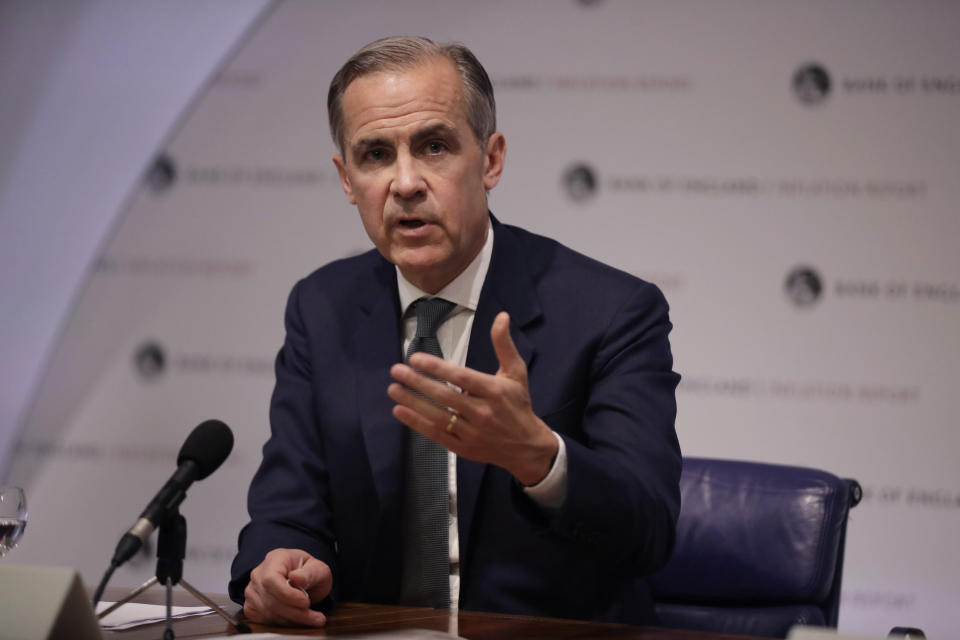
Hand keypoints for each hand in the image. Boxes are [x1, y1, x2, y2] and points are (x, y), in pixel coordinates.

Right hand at [243, 548, 331, 626]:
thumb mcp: (318, 569)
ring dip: (293, 620)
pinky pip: (265, 620)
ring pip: (269, 613)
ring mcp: (252, 591)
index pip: (271, 579)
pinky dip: (284, 623)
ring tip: (312, 619)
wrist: (301, 579)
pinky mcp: (252, 606)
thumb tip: (296, 578)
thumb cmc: (308, 572)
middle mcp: (259, 575)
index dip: (287, 594)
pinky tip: (297, 619)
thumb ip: (310, 573)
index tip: (306, 602)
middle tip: (316, 617)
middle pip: (271, 600)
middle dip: (295, 612)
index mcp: (275, 559)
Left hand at [388, 311, 557, 484]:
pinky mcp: (463, 447)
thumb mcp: (516, 372)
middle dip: (418, 382)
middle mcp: (482, 412)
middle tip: (396, 370)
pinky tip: (400, 411)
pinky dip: (417, 423)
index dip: (437, 367)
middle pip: (445, 396)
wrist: (526, 446)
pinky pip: (436, 434)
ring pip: (437, 416)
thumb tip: (501, 316)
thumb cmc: (518, 404)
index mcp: (494, 391)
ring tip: (393, 389)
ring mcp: (471, 432)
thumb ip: (504, 344)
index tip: (415, 358)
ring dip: (412, 402)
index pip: (461, 377)